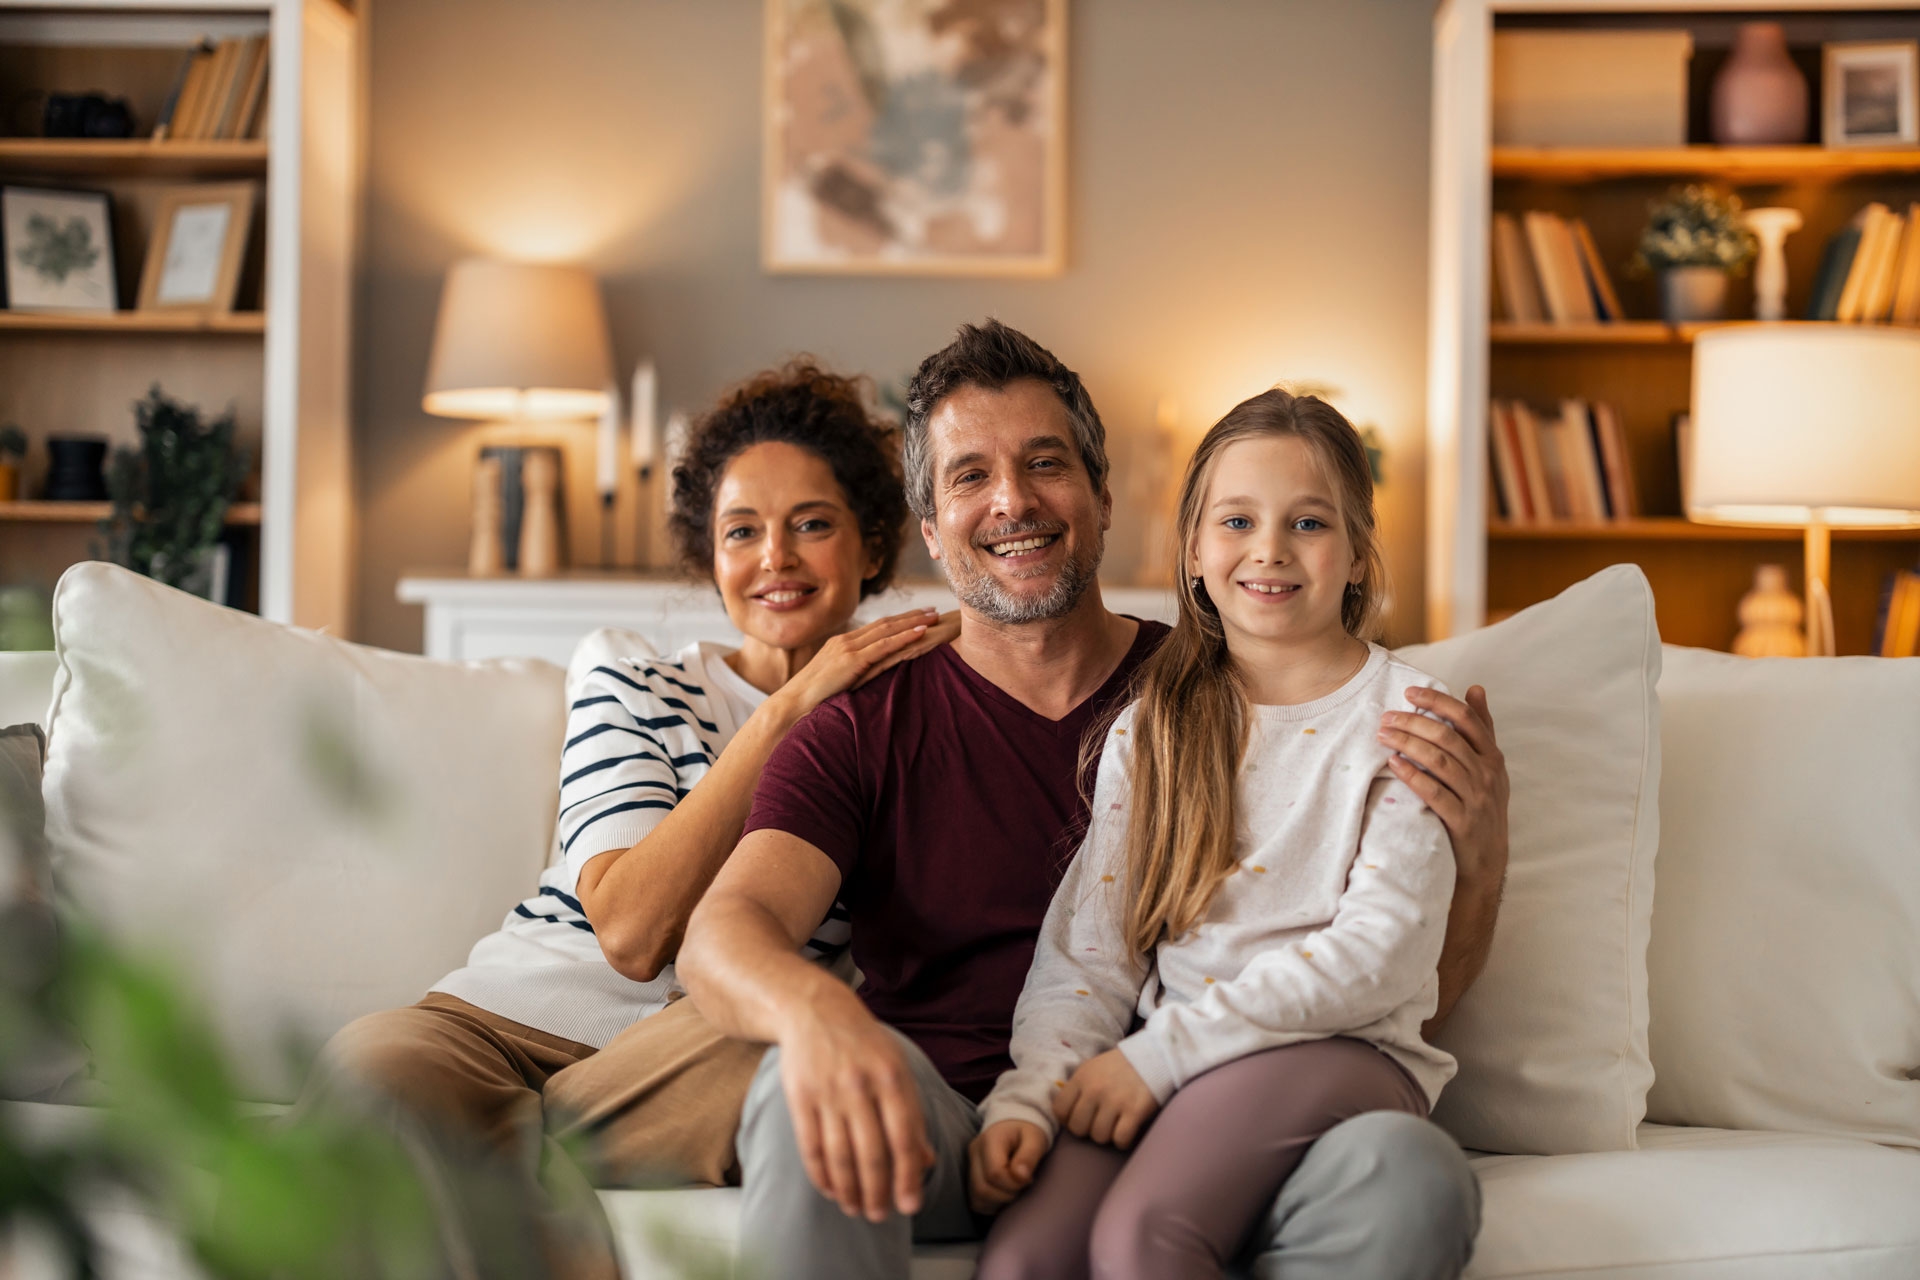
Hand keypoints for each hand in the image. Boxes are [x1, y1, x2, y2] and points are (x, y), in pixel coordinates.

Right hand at [775, 609, 941, 720]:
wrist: (792, 704)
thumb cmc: (812, 699)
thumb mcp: (834, 681)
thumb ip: (849, 673)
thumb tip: (864, 679)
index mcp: (841, 643)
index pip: (876, 627)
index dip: (899, 620)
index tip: (918, 616)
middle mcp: (845, 640)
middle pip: (885, 623)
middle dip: (911, 616)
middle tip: (934, 610)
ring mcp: (848, 648)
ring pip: (888, 630)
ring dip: (914, 621)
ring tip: (935, 617)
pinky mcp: (852, 660)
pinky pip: (885, 645)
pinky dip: (905, 636)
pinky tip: (922, 632)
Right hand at [779, 992, 934, 1221]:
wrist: (814, 1009)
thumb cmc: (865, 1044)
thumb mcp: (897, 1067)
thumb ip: (911, 1113)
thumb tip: (925, 1161)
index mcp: (892, 1077)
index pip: (904, 1139)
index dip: (908, 1178)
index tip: (910, 1206)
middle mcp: (860, 1085)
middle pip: (871, 1154)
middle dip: (878, 1193)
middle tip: (880, 1216)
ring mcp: (827, 1091)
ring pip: (840, 1156)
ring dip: (849, 1190)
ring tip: (856, 1209)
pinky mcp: (799, 1097)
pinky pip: (811, 1146)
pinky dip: (821, 1175)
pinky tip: (831, 1190)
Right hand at [967, 1120, 1047, 1214]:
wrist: (1015, 1127)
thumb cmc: (1028, 1133)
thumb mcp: (1035, 1139)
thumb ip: (1029, 1156)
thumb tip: (1021, 1177)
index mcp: (990, 1139)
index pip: (994, 1172)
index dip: (1013, 1184)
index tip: (1029, 1180)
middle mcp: (974, 1152)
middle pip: (982, 1188)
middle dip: (1007, 1195)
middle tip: (1023, 1187)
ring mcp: (969, 1165)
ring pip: (977, 1198)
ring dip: (999, 1202)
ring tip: (1015, 1190)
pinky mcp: (970, 1177)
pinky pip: (976, 1201)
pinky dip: (992, 1205)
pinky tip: (1005, 1195)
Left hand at [1053, 1049, 1158, 1149]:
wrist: (1154, 1056)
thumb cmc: (1120, 1067)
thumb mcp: (1092, 1068)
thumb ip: (1077, 1087)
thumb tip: (1063, 1112)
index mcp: (1082, 1078)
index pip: (1059, 1110)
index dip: (1067, 1119)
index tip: (1079, 1118)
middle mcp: (1095, 1089)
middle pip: (1078, 1128)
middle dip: (1087, 1130)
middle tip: (1099, 1122)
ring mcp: (1115, 1101)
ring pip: (1099, 1137)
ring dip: (1107, 1135)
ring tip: (1115, 1124)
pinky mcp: (1135, 1111)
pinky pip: (1120, 1140)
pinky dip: (1123, 1141)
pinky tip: (1126, 1130)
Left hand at [1379, 685, 1509, 889]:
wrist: (1486, 859)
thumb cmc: (1482, 806)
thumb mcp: (1489, 767)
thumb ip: (1482, 729)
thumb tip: (1475, 689)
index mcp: (1492, 756)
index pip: (1466, 718)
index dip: (1437, 701)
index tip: (1409, 692)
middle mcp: (1487, 774)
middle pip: (1448, 737)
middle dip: (1414, 722)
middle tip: (1386, 716)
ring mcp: (1475, 797)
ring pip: (1439, 761)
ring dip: (1407, 743)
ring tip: (1383, 735)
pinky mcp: (1461, 820)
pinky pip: (1433, 792)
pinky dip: (1412, 775)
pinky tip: (1393, 763)